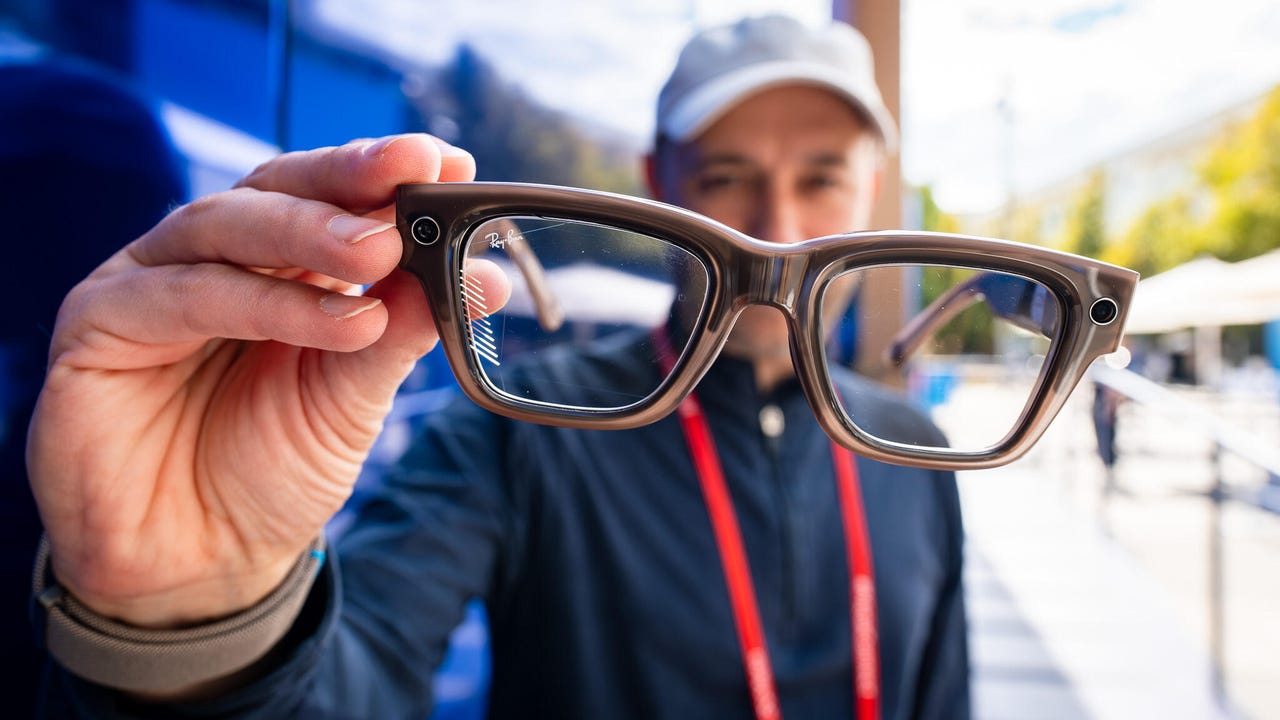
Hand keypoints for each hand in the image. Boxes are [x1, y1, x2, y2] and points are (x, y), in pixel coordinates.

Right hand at [27, 135, 505, 627]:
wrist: (202, 562)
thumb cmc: (274, 470)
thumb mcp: (354, 397)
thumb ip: (405, 330)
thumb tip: (486, 277)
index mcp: (275, 266)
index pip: (325, 195)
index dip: (381, 172)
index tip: (448, 161)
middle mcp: (212, 260)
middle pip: (274, 189)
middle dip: (348, 181)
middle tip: (416, 179)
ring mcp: (150, 283)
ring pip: (226, 226)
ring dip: (311, 233)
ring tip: (383, 252)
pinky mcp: (99, 323)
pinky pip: (184, 294)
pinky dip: (266, 301)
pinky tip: (342, 321)